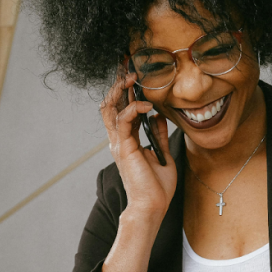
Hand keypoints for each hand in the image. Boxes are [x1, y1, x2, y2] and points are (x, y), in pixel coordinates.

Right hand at [100, 72, 176, 219]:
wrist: (152, 206)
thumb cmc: (157, 187)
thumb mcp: (161, 155)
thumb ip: (158, 135)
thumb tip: (158, 116)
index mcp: (126, 141)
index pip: (120, 108)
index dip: (124, 89)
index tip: (132, 72)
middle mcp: (118, 139)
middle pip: (110, 103)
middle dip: (118, 82)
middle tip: (127, 65)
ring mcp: (119, 143)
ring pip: (110, 107)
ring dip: (121, 89)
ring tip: (134, 77)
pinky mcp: (124, 147)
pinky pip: (124, 119)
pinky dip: (134, 107)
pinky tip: (147, 104)